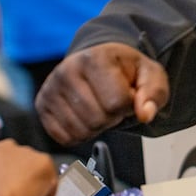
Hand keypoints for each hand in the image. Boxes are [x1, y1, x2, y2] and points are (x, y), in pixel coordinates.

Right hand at [36, 43, 169, 146]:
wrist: (97, 62)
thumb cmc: (124, 70)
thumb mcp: (149, 74)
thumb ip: (154, 93)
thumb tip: (145, 114)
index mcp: (94, 58)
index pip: (117, 102)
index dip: (128, 106)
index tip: (127, 93)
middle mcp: (66, 70)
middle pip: (97, 119)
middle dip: (112, 117)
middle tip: (112, 103)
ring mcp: (50, 88)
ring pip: (80, 131)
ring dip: (96, 127)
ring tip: (98, 107)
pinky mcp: (41, 105)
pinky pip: (64, 137)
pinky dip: (79, 134)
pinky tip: (84, 116)